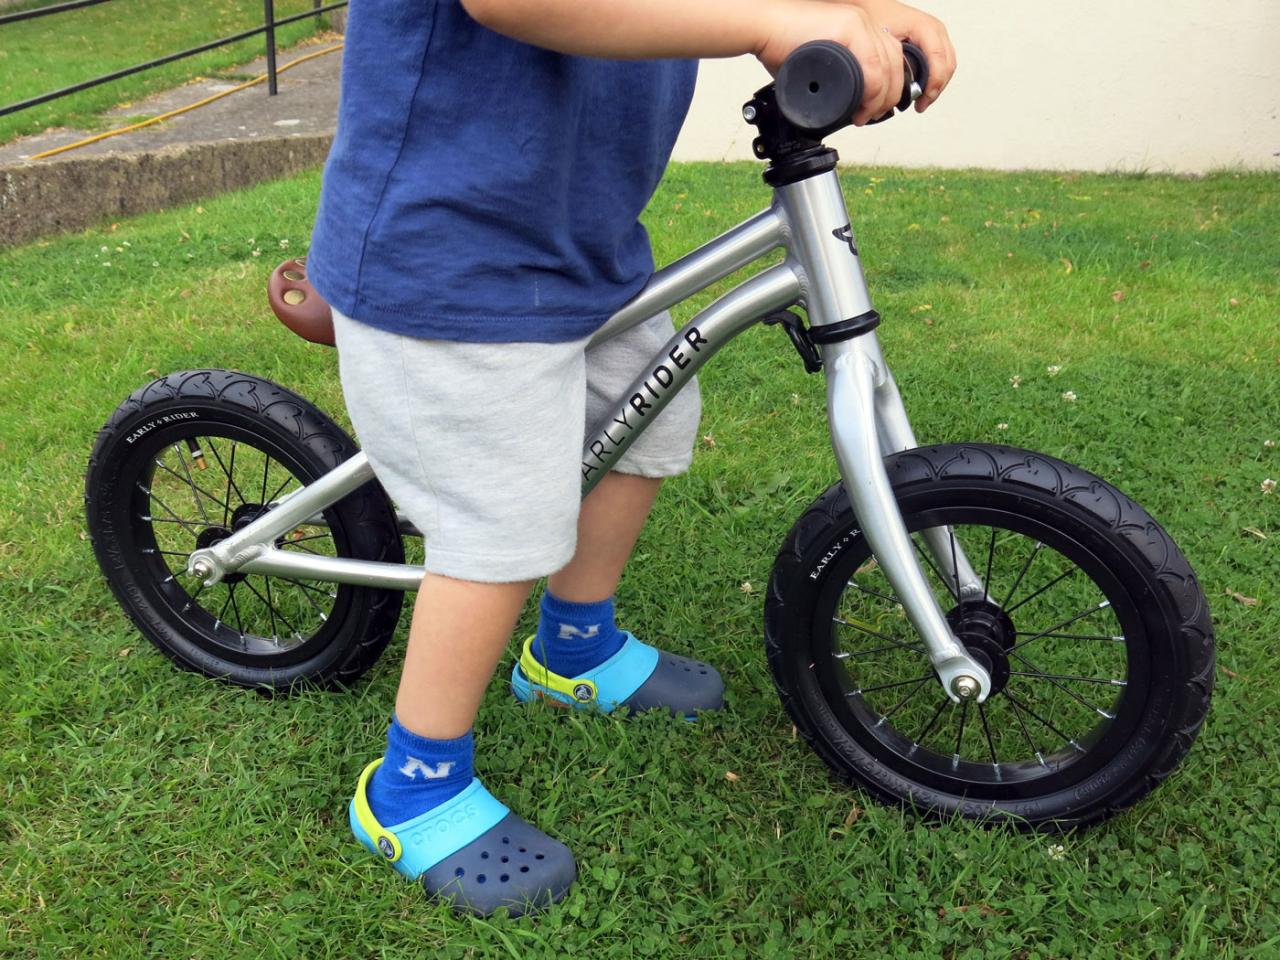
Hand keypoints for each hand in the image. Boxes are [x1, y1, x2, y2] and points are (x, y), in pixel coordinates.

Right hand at [755, 1, 905, 125]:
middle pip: (894, 63)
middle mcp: (864, 23)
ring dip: (880, 97)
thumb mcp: (817, 66)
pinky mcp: (848, 28)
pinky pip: (871, 66)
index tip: (874, 109)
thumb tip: (843, 106)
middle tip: (871, 116)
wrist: (763, 29)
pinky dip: (871, 90)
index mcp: (861, 30)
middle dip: (889, 97)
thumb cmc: (782, 46)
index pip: (891, 59)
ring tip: (864, 114)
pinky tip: (861, 104)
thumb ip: (834, 79)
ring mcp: (858, 24)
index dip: (889, 88)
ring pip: (886, 67)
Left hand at [844, 0, 955, 111]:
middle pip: (947, 65)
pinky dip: (933, 78)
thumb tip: (888, 87)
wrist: (868, 6)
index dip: (933, 83)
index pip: (939, 59)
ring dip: (936, 85)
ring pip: (947, 65)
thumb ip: (888, 61)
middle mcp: (933, 30)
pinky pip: (941, 62)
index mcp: (924, 27)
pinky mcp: (930, 41)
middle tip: (921, 105)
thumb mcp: (879, 39)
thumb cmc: (872, 17)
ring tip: (921, 102)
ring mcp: (934, 35)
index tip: (922, 100)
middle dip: (936, 88)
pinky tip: (921, 90)